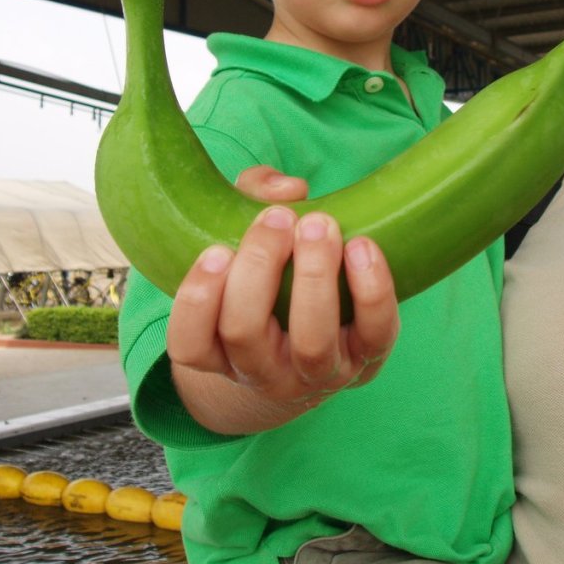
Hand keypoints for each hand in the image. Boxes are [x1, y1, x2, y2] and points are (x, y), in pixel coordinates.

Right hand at [165, 167, 399, 433]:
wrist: (316, 360)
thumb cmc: (267, 288)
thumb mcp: (245, 244)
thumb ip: (251, 198)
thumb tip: (289, 189)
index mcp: (218, 353)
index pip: (189, 345)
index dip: (198, 299)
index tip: (217, 249)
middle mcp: (262, 373)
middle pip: (245, 332)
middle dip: (258, 266)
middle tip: (276, 217)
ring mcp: (316, 375)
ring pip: (311, 342)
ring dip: (313, 275)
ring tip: (318, 224)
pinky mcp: (366, 362)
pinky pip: (374, 334)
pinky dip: (372, 290)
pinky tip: (362, 246)